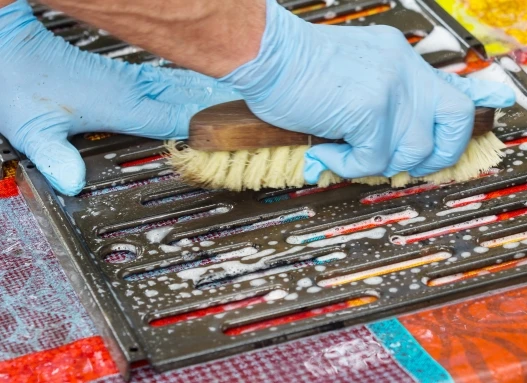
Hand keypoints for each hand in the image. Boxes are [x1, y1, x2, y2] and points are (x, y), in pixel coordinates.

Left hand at [0, 0, 239, 194]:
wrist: (10, 45)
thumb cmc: (20, 84)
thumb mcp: (31, 130)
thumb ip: (54, 157)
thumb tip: (72, 183)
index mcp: (118, 104)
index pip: (173, 117)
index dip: (203, 127)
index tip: (230, 136)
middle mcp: (130, 89)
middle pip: (188, 96)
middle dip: (220, 105)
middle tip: (253, 112)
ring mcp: (130, 79)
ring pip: (182, 84)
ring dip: (211, 91)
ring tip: (240, 99)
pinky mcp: (125, 75)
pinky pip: (169, 79)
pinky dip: (191, 85)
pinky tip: (200, 88)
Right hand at [220, 0, 515, 182]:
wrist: (267, 54)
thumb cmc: (297, 69)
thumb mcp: (352, 74)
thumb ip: (378, 100)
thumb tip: (390, 144)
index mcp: (400, 59)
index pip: (452, 93)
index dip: (460, 121)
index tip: (459, 134)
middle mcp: (404, 69)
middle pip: (454, 120)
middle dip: (438, 154)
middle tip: (407, 165)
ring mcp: (390, 88)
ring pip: (412, 150)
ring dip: (379, 164)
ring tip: (346, 153)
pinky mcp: (369, 108)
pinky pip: (373, 159)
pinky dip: (349, 165)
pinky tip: (329, 152)